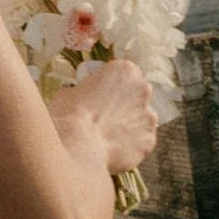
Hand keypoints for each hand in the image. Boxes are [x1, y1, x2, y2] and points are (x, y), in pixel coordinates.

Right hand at [51, 60, 156, 174]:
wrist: (79, 146)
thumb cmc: (70, 113)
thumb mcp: (69, 92)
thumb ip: (84, 91)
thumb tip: (82, 98)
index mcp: (125, 71)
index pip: (124, 73)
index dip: (111, 85)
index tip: (101, 94)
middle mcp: (143, 90)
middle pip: (137, 95)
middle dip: (125, 103)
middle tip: (105, 115)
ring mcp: (149, 117)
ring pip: (141, 119)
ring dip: (129, 124)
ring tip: (108, 135)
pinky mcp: (150, 141)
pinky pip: (141, 141)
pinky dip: (131, 144)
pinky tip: (113, 148)